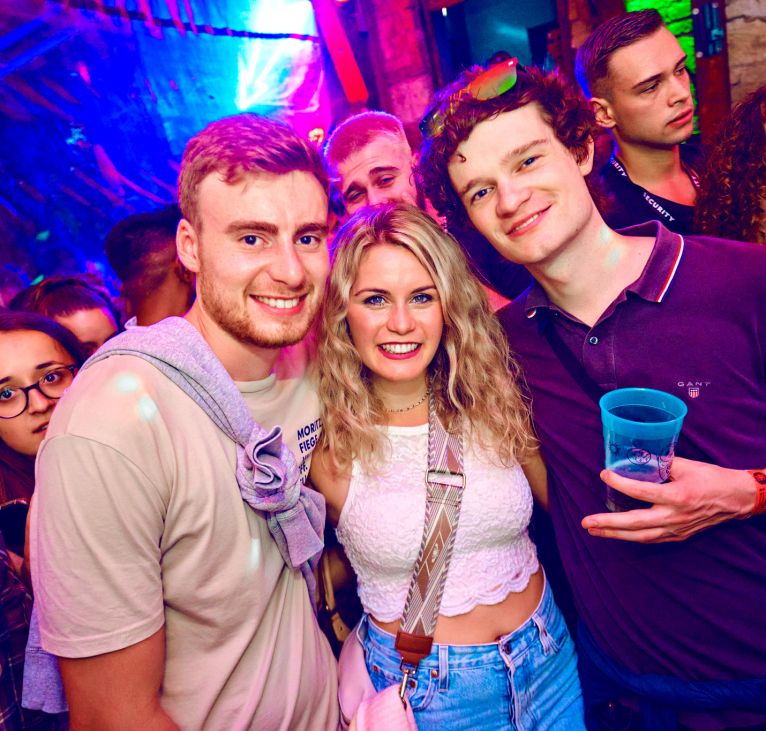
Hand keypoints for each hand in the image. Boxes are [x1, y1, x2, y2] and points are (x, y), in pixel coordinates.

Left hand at [581, 457, 756, 542]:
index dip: (620, 483)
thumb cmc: (712, 479)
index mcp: (678, 496)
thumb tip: (636, 456)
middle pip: (635, 523)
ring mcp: (676, 530)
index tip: (604, 474)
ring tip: (593, 530)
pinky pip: (650, 538)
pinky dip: (631, 536)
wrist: (736, 499)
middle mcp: (674, 517)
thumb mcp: (687, 465)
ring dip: (614, 534)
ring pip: (640, 536)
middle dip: (608, 523)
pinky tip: (615, 533)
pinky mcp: (678, 536)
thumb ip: (660, 462)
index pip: (642, 491)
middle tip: (586, 522)